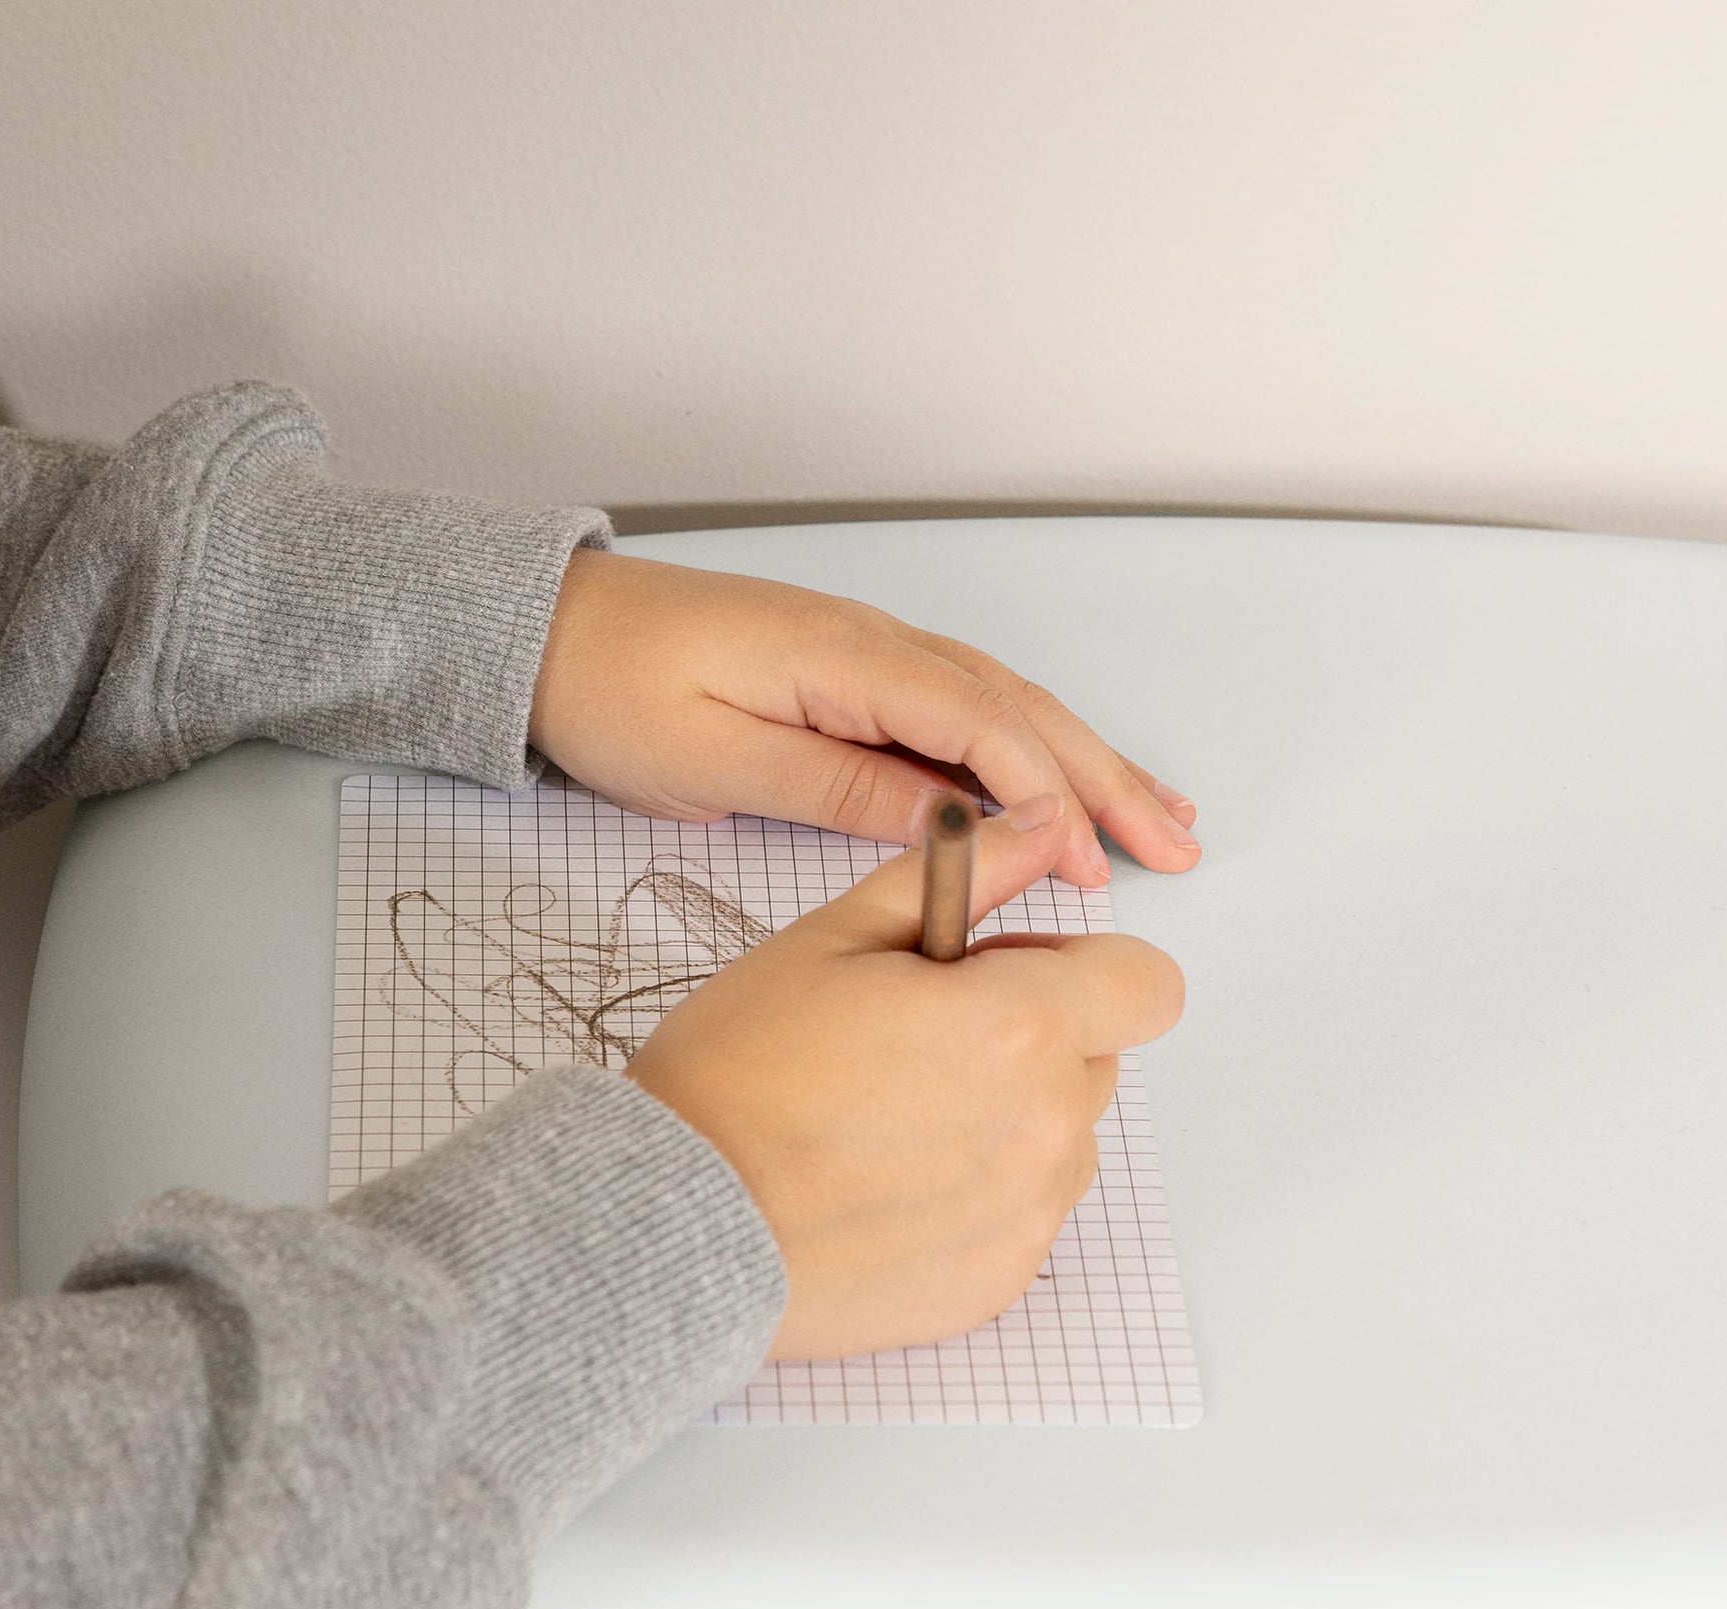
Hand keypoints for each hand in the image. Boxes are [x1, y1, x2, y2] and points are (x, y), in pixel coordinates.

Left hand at [528, 549, 1199, 889]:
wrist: (550, 633)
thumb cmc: (616, 691)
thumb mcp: (716, 759)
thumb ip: (836, 786)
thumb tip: (948, 823)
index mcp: (846, 658)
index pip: (978, 722)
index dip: (1043, 792)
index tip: (1086, 858)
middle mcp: (878, 645)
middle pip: (1018, 710)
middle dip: (1103, 778)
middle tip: (1175, 843)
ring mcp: (875, 657)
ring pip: (1008, 710)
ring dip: (1087, 764)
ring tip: (1160, 817)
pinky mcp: (860, 679)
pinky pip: (967, 714)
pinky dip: (1030, 753)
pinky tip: (1064, 783)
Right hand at [625, 795, 1184, 1358]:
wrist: (675, 1222)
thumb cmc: (739, 1075)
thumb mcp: (838, 938)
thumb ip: (964, 876)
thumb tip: (1044, 827)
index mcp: (1021, 1022)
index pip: (1146, 984)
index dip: (1086, 967)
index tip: (1015, 975)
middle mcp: (1048, 1123)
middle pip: (1095, 1058)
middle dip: (1032, 1039)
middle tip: (916, 1044)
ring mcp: (1029, 1212)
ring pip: (1060, 1139)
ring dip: (1006, 1118)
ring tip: (890, 1122)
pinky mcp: (1000, 1280)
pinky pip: (1022, 1215)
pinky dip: (975, 1195)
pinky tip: (885, 1186)